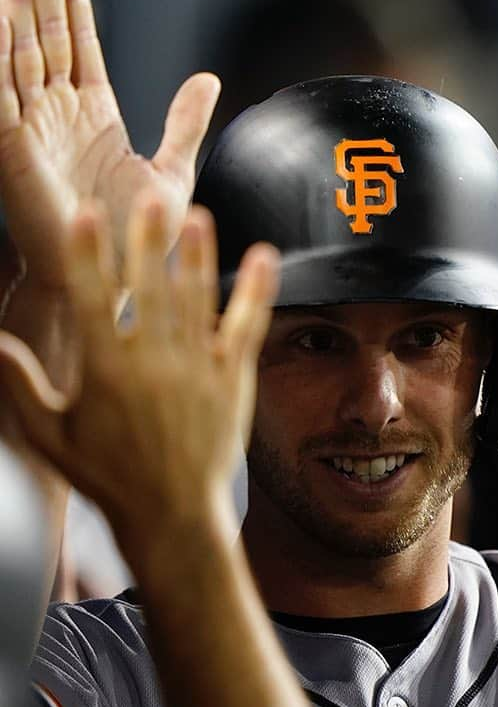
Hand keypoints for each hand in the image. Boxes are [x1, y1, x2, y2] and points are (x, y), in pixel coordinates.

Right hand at [0, 0, 218, 290]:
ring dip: (13, 7)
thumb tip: (206, 78)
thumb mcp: (171, 169)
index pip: (76, 45)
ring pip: (18, 54)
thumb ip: (185, 122)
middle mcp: (57, 116)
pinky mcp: (12, 148)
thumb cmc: (140, 234)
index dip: (72, 3)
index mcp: (93, 116)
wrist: (118, 278)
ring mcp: (32, 129)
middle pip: (45, 38)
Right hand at [0, 193, 277, 562]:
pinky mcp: (232, 378)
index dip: (88, 254)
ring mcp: (197, 370)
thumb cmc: (107, 475)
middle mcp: (153, 365)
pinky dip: (257, 290)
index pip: (91, 300)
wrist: (172, 512)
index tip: (87, 213)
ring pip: (197, 300)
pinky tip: (265, 257)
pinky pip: (247, 326)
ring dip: (199, 255)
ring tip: (199, 214)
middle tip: (151, 194)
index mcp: (105, 372)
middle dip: (149, 239)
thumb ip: (19, 383)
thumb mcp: (50, 435)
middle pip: (149, 289)